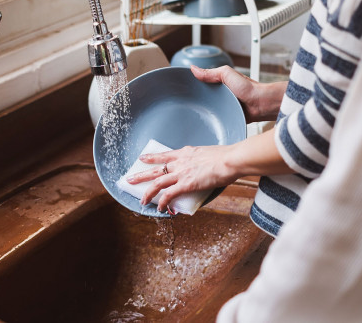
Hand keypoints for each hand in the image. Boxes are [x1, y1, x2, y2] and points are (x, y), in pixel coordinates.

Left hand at [127, 129, 293, 213]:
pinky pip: (169, 195)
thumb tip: (206, 167)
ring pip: (157, 183)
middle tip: (130, 179)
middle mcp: (180, 162)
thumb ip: (202, 160)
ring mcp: (181, 173)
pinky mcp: (186, 184)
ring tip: (141, 200)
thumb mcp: (209, 154)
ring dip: (147, 193)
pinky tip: (160, 209)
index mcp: (185, 153)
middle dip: (141, 175)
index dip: (152, 157)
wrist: (230, 159)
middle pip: (155, 169)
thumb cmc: (227, 157)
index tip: (143, 158)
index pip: (164, 155)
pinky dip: (163, 203)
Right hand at [190, 65, 286, 122]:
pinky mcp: (226, 118)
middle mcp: (220, 96)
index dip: (192, 86)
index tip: (181, 88)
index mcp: (219, 84)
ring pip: (207, 109)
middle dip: (194, 101)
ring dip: (202, 112)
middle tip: (182, 104)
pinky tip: (203, 122)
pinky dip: (210, 120)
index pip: (201, 84)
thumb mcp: (227, 74)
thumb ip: (211, 72)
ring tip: (190, 114)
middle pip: (202, 98)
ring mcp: (223, 107)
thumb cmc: (250, 88)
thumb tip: (194, 68)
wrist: (261, 105)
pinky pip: (215, 119)